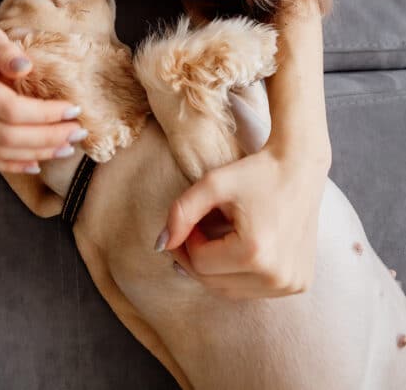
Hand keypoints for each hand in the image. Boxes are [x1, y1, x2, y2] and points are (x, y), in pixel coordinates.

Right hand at [0, 20, 84, 173]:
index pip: (11, 108)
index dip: (45, 114)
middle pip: (8, 135)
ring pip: (1, 151)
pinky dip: (14, 164)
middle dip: (48, 137)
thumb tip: (26, 67)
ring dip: (37, 153)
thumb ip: (5, 48)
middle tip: (78, 132)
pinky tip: (38, 164)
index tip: (74, 109)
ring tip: (67, 147)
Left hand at [156, 145, 330, 299]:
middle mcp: (276, 277)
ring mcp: (291, 285)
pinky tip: (240, 248)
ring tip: (219, 237)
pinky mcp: (299, 285)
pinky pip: (254, 289)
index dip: (187, 240)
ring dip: (217, 269)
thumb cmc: (256, 172)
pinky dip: (239, 274)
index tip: (193, 219)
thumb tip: (160, 245)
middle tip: (196, 230)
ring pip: (231, 291)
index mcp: (256, 254)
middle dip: (198, 257)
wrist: (300, 167)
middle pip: (214, 283)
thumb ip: (181, 212)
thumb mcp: (213, 184)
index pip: (200, 263)